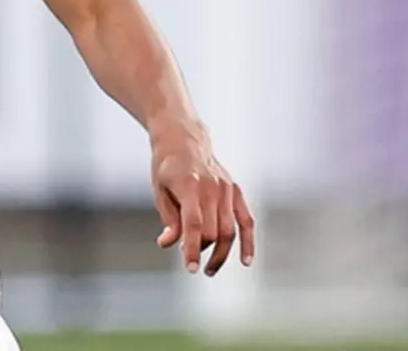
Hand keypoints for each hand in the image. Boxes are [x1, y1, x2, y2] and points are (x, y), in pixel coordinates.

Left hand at [151, 134, 255, 276]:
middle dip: (201, 250)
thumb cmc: (167, 166)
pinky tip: (246, 260)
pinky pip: (247, 220)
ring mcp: (226, 189)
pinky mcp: (235, 190)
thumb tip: (169, 244)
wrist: (183, 139)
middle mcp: (211, 188)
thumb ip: (169, 218)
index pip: (193, 224)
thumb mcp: (159, 190)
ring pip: (229, 230)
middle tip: (191, 259)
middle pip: (212, 231)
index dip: (191, 248)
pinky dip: (248, 241)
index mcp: (189, 186)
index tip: (191, 268)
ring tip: (210, 268)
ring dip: (221, 253)